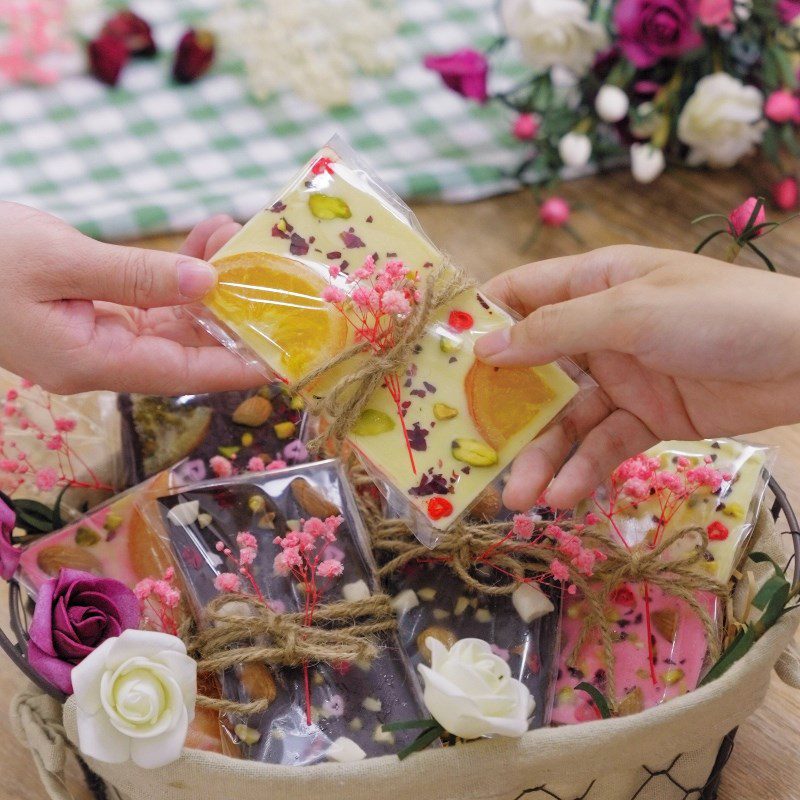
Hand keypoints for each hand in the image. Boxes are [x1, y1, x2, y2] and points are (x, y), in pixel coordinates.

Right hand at [0, 203, 263, 394]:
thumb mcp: (59, 260)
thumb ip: (138, 276)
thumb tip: (209, 284)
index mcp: (89, 362)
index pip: (183, 372)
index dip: (238, 365)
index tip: (286, 357)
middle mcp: (99, 360)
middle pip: (185, 348)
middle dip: (230, 312)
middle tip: (267, 271)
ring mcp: (95, 338)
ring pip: (172, 322)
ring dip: (207, 286)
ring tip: (234, 240)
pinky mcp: (91, 314)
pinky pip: (149, 302)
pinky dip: (177, 276)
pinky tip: (202, 243)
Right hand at [475, 245, 799, 509]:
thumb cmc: (719, 313)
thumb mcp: (630, 312)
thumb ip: (555, 331)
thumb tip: (485, 346)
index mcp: (592, 283)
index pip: (520, 296)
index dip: (480, 324)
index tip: (439, 362)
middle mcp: (598, 329)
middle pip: (533, 371)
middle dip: (504, 413)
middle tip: (469, 452)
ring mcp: (621, 376)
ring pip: (565, 419)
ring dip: (541, 457)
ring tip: (519, 498)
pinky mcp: (646, 417)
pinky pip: (603, 445)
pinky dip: (583, 471)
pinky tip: (565, 497)